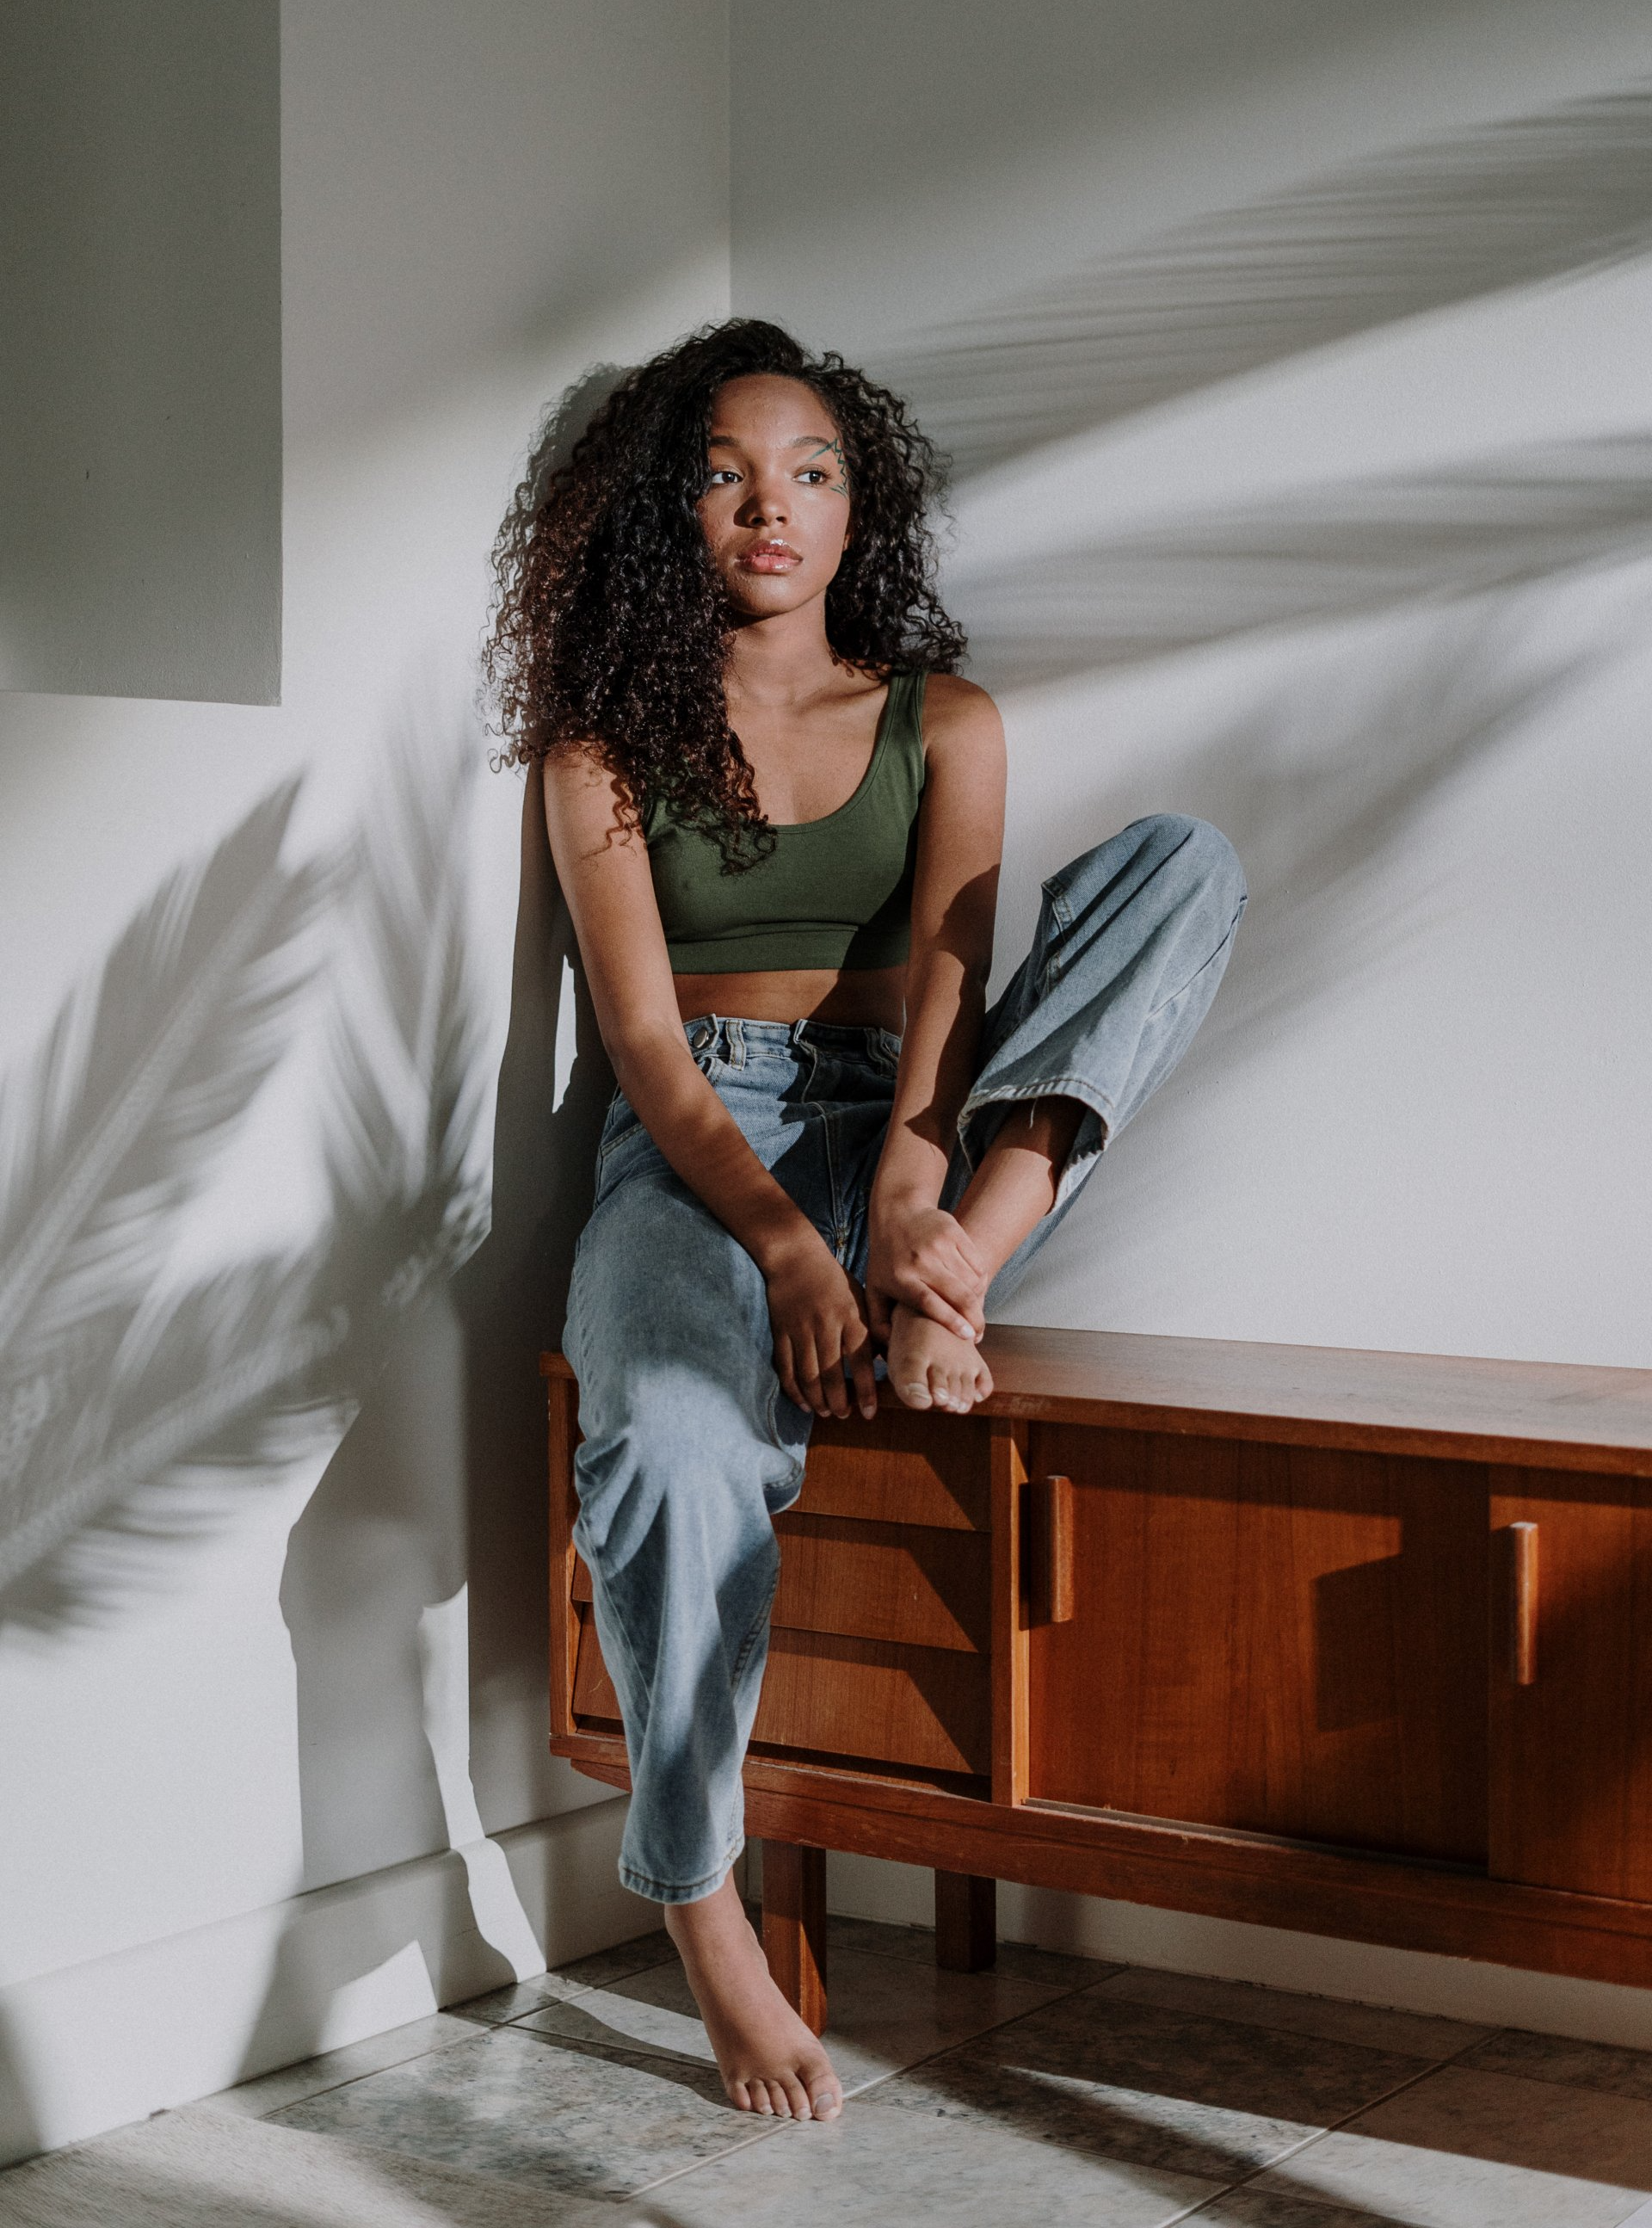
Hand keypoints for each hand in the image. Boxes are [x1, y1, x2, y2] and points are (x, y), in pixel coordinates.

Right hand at [763, 1232, 878, 1420]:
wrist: (795, 1258)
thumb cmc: (835, 1280)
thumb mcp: (861, 1299)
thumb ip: (872, 1329)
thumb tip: (889, 1360)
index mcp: (851, 1318)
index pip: (861, 1362)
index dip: (865, 1391)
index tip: (869, 1412)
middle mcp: (826, 1326)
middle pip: (832, 1375)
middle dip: (839, 1402)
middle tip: (844, 1415)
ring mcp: (801, 1330)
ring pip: (808, 1376)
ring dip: (817, 1400)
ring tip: (825, 1412)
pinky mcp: (781, 1332)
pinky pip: (786, 1368)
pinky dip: (794, 1389)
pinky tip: (802, 1401)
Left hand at [866, 1196, 988, 1343]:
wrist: (896, 1214)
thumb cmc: (886, 1259)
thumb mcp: (874, 1288)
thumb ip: (879, 1322)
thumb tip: (887, 1355)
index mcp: (901, 1278)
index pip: (931, 1303)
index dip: (952, 1322)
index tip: (968, 1337)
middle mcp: (921, 1260)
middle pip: (958, 1294)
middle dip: (975, 1318)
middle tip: (978, 1334)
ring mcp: (939, 1244)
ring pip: (972, 1280)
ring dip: (978, 1300)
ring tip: (974, 1312)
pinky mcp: (954, 1232)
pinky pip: (977, 1263)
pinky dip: (981, 1280)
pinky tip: (975, 1290)